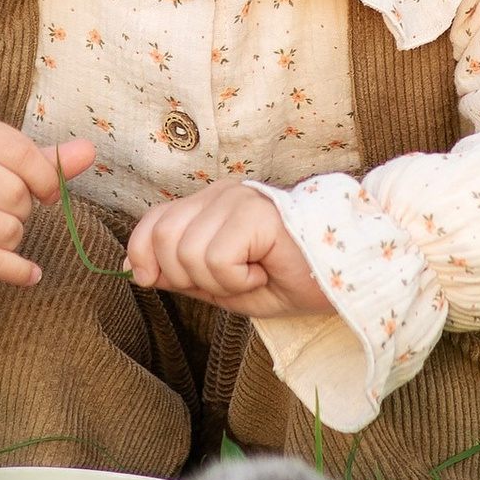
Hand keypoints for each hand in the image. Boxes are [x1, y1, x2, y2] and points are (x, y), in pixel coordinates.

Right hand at [0, 113, 96, 286]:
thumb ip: (45, 158)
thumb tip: (90, 152)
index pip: (25, 155)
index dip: (45, 180)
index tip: (45, 192)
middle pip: (16, 195)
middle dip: (23, 210)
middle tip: (6, 210)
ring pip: (6, 229)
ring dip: (13, 237)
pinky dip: (17, 271)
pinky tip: (30, 274)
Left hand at [124, 181, 328, 321]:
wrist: (343, 278)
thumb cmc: (287, 279)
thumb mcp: (222, 285)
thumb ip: (181, 274)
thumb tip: (135, 271)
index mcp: (209, 204)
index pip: (152, 221)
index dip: (141, 254)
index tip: (152, 280)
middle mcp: (221, 194)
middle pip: (164, 238)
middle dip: (184, 277)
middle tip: (227, 281)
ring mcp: (239, 200)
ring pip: (187, 253)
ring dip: (217, 282)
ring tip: (251, 274)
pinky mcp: (256, 214)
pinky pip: (216, 259)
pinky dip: (236, 280)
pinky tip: (263, 270)